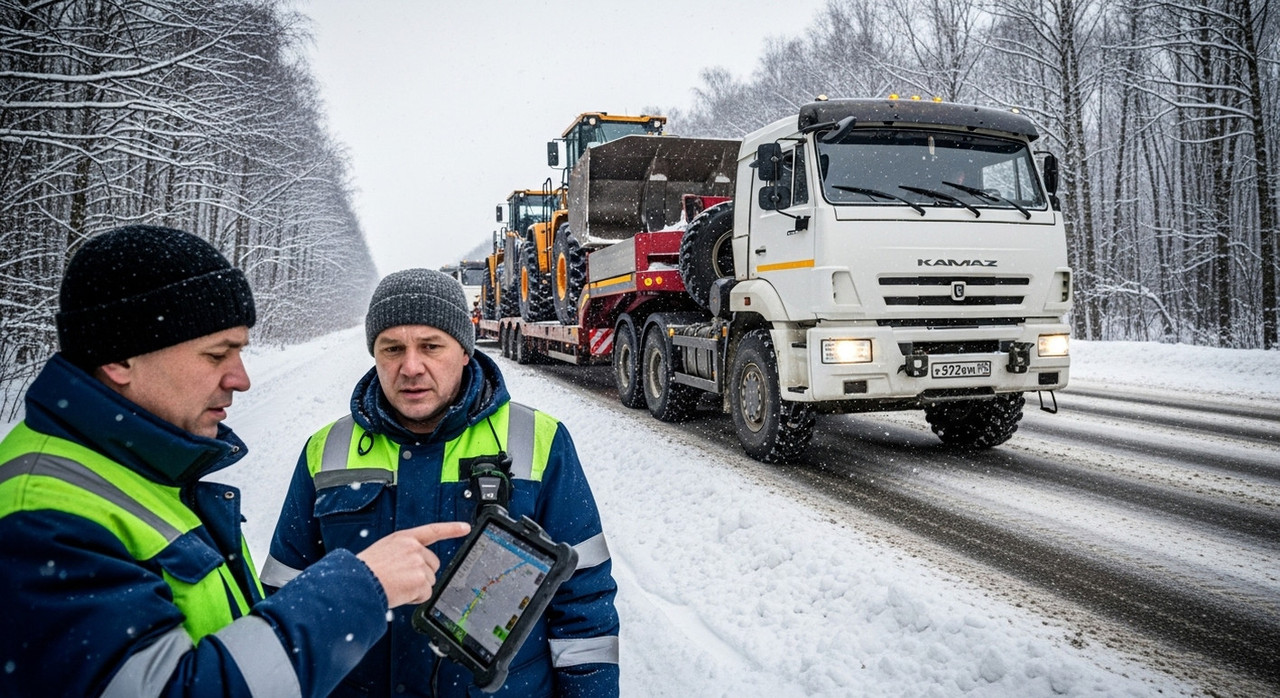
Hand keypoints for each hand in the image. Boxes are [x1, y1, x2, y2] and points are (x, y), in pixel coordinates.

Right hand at [356, 522, 470, 607]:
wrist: (357, 583)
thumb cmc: (365, 570)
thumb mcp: (383, 551)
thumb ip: (402, 553)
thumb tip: (413, 565)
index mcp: (404, 538)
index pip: (433, 530)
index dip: (451, 529)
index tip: (465, 528)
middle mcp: (414, 548)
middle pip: (433, 565)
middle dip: (421, 574)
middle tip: (401, 579)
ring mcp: (418, 564)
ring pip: (429, 581)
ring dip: (416, 587)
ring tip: (396, 585)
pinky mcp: (420, 581)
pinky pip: (425, 594)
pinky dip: (415, 598)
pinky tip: (400, 593)